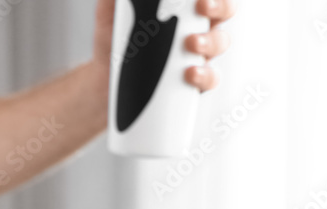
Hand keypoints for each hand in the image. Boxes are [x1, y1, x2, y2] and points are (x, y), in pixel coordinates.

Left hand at [93, 0, 235, 92]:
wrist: (103, 83)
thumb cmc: (113, 44)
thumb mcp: (109, 14)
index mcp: (181, 8)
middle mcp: (194, 27)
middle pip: (223, 12)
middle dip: (220, 6)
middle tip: (203, 6)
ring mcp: (196, 55)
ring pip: (220, 43)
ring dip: (211, 41)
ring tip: (192, 43)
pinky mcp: (192, 82)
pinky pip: (210, 78)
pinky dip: (205, 75)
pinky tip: (191, 72)